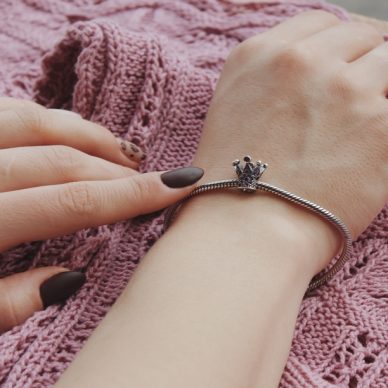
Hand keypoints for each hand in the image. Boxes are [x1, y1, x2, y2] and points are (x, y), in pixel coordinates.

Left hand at [0, 97, 202, 332]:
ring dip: (91, 135)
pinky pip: (11, 108)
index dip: (132, 195)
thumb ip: (4, 304)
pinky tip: (74, 131)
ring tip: (125, 152)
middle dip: (118, 171)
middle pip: (64, 163)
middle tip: (158, 178)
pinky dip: (51, 117)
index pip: (72, 203)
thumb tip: (67, 281)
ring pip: (38, 123)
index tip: (181, 187)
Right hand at [194, 11, 387, 266]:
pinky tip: (366, 150)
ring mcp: (343, 89)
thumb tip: (319, 70)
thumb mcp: (235, 113)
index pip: (319, 23)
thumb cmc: (231, 182)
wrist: (246, 229)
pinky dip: (384, 126)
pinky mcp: (380, 124)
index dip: (336, 45)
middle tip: (354, 101)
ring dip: (379, 91)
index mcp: (258, 56)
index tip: (343, 63)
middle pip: (360, 37)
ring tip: (359, 128)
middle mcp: (299, 62)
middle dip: (362, 64)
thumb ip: (274, 82)